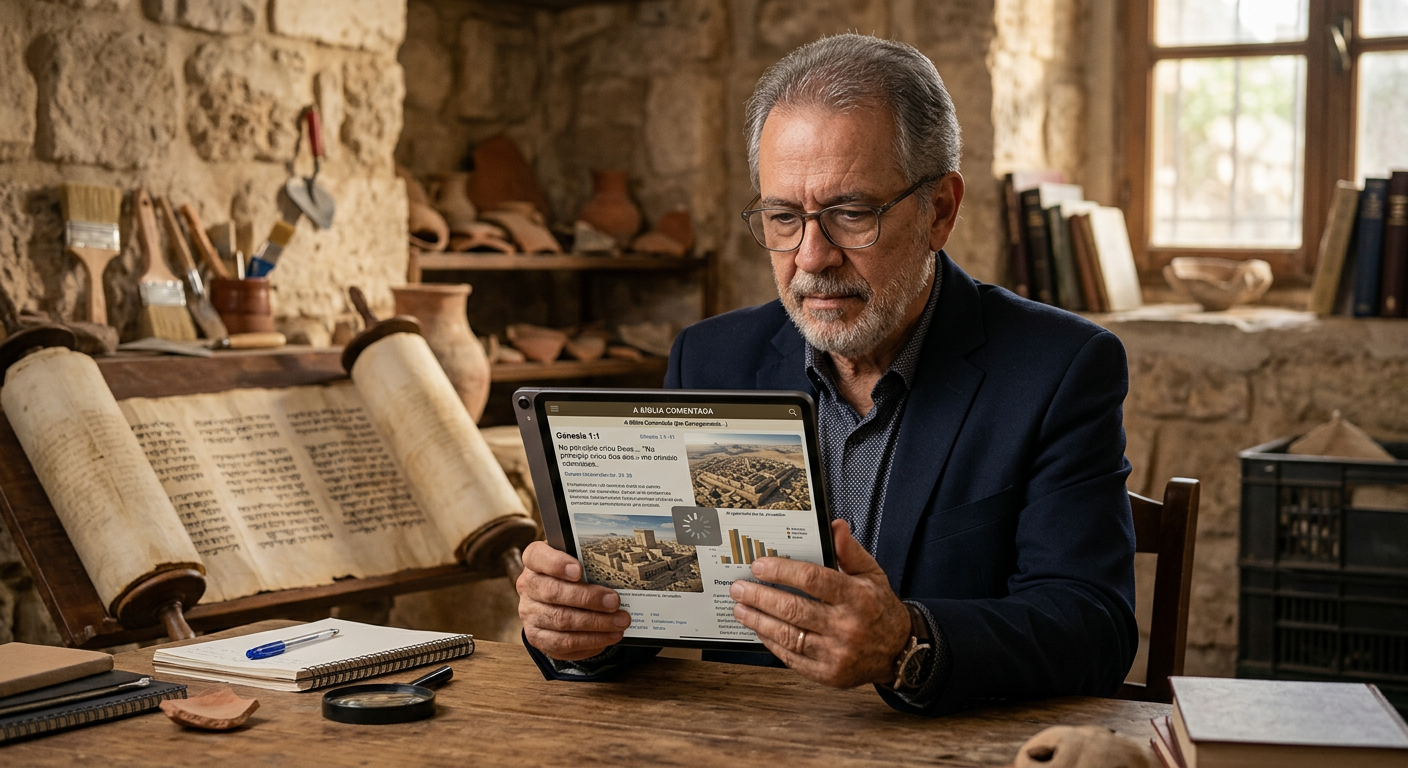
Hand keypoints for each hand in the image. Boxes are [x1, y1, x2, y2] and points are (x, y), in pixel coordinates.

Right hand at [516, 540, 631, 660]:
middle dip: (588, 598)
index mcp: (534, 560)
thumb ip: (590, 562)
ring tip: (620, 622)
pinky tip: (609, 636)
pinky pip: (562, 643)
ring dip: (595, 623)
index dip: (557, 563)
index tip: (579, 570)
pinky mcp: (536, 636)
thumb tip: (620, 571)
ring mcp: (529, 613)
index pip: (537, 556)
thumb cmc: (574, 576)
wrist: (559, 600)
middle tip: (614, 601)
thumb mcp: (579, 561)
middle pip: (554, 592)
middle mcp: (527, 585)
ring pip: (561, 620)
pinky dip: (589, 641)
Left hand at [729, 519, 910, 687]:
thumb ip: (850, 552)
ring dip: (759, 621)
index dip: (782, 572)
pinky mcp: (828, 674)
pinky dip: (772, 643)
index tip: (759, 566)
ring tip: (740, 608)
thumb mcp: (872, 575)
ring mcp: (836, 654)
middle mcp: (846, 627)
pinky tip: (759, 629)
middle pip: (794, 609)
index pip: (813, 580)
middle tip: (739, 587)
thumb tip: (835, 526)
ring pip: (788, 635)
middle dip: (760, 597)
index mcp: (858, 598)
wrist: (899, 652)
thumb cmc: (880, 609)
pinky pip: (792, 658)